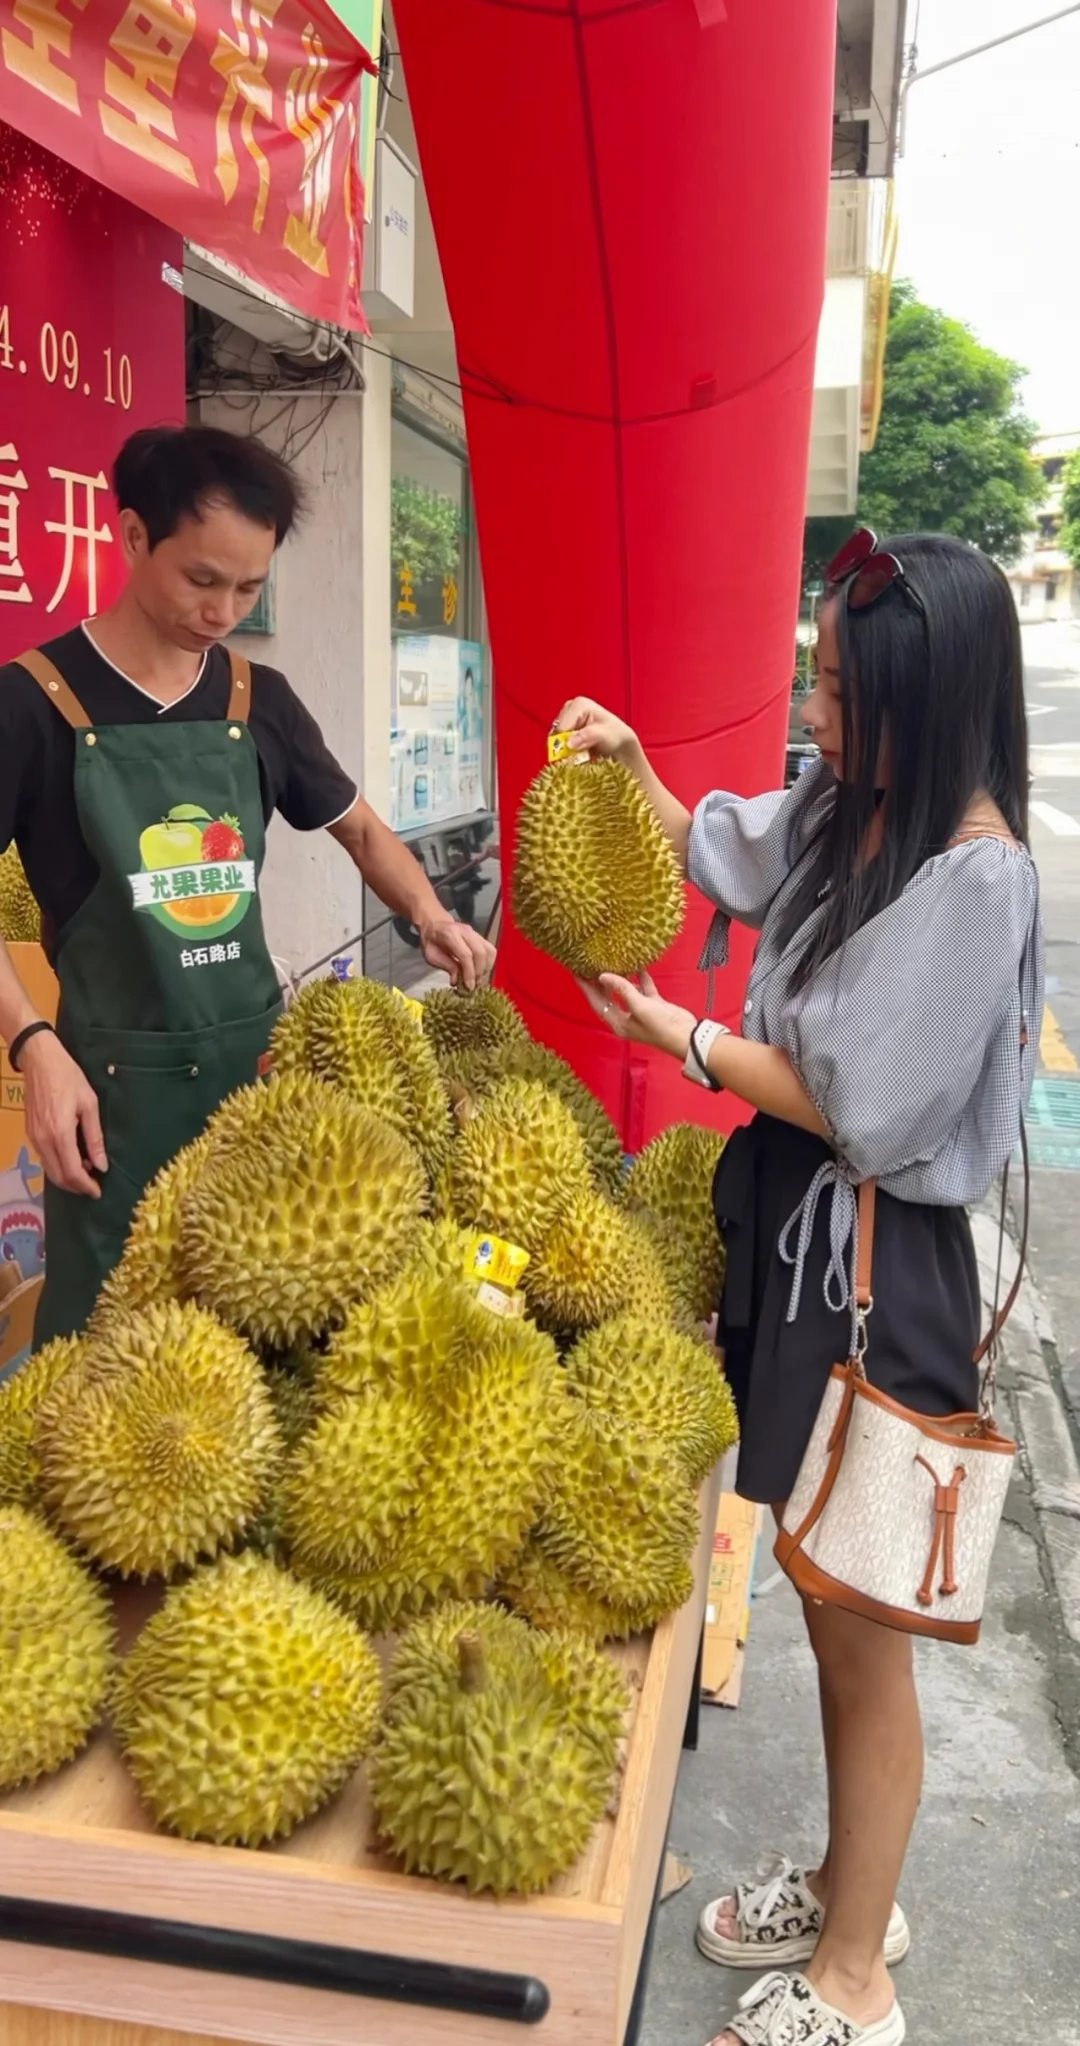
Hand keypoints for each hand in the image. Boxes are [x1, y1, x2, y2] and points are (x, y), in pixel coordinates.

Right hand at [21, 1032, 106, 1197]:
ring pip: (49, 1170)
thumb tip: (101, 1164)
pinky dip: (58, 1165)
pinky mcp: (30, 1133)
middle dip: (76, 1187)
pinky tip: (73, 1158)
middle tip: (93, 1187)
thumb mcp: (89, 1104)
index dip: (86, 1186)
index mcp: (60, 1134)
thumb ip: (94, 1137)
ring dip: (67, 1177)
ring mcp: (34, 1138)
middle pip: (59, 1176)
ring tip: (86, 1173)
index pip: (73, 1172)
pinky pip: (44, 1158)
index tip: (98, 1192)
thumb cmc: (68, 1077)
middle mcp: (43, 1141)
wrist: (40, 1060)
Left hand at [418, 915, 495, 990]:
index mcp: (450, 935)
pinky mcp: (480, 936)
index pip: (466, 955)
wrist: (434, 925)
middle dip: (478, 972)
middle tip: (472, 984)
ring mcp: (475, 933)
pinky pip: (491, 950)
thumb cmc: (431, 942)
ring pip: (489, 951)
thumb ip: (446, 966)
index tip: (469, 987)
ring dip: (486, 968)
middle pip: (480, 953)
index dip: (469, 973)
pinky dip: (489, 963)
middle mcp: (466, 932)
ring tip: (477, 978)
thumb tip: (457, 982)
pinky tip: (481, 970)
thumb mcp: (431, 956)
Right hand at [552, 697, 638, 763]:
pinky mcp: (565, 730)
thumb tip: (569, 743)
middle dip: (564, 747)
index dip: (564, 742)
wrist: (620, 742)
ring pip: (556, 739)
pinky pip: (558, 743)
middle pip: (557, 732)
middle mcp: (570, 709)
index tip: (574, 753)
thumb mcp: (604, 735)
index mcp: (579, 704)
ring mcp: (566, 719)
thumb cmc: (615, 734)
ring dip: (565, 750)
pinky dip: (566, 751)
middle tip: (577, 756)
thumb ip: (587, 737)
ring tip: (581, 754)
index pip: (562, 726)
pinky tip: (578, 754)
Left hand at [577, 970, 694, 1061]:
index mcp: (618, 1022)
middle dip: (598, 982)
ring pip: (625, 992)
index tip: (576, 972)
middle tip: (589, 964)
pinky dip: (640, 978)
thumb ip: (622, 989)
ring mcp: (640, 1011)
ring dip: (619, 978)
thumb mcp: (640, 1006)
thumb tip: (603, 976)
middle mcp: (626, 1018)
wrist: (687, 1035)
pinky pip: (643, 989)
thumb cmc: (662, 1026)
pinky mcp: (653, 1005)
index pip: (597, 1003)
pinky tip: (638, 965)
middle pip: (607, 997)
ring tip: (610, 961)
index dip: (586, 988)